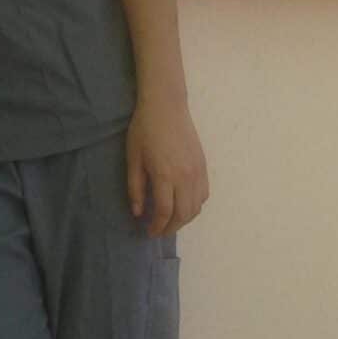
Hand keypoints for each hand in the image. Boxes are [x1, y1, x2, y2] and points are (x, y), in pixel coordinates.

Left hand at [125, 95, 208, 237]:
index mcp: (165, 175)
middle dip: (171, 227)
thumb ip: (136, 187)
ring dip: (184, 219)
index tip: (149, 232)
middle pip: (183, 214)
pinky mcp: (204, 167)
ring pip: (196, 207)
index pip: (164, 212)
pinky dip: (195, 206)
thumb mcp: (133, 158)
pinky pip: (204, 195)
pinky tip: (183, 206)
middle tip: (158, 231)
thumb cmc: (144, 130)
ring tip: (169, 221)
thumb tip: (137, 212)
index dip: (157, 226)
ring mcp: (198, 172)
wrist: (166, 107)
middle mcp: (185, 177)